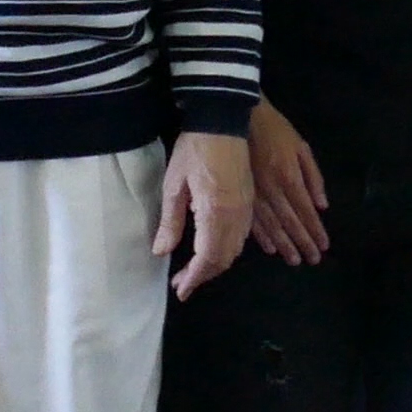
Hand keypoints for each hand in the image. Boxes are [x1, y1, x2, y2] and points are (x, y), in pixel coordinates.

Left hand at [154, 130, 252, 298]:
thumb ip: (171, 222)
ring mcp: (246, 209)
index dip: (194, 278)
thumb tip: (161, 252)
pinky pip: (242, 236)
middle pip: (224, 258)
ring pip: (235, 249)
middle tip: (183, 282)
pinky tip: (214, 249)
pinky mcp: (250, 202)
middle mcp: (236, 217)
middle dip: (204, 275)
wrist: (223, 121)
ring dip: (216, 264)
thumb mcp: (174, 185)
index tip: (180, 290)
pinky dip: (228, 250)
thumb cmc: (193, 150)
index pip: (207, 258)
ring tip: (195, 270)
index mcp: (216, 214)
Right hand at [245, 100, 328, 264]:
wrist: (239, 116)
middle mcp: (273, 191)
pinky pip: (251, 220)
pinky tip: (270, 249)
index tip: (324, 248)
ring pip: (271, 227)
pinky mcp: (239, 194)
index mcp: (290, 178)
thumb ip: (314, 177)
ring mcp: (254, 195)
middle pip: (290, 223)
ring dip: (284, 245)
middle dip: (303, 243)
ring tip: (294, 260)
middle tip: (312, 261)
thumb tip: (322, 206)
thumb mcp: (302, 147)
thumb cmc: (275, 130)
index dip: (316, 232)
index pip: (306, 213)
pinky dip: (262, 237)